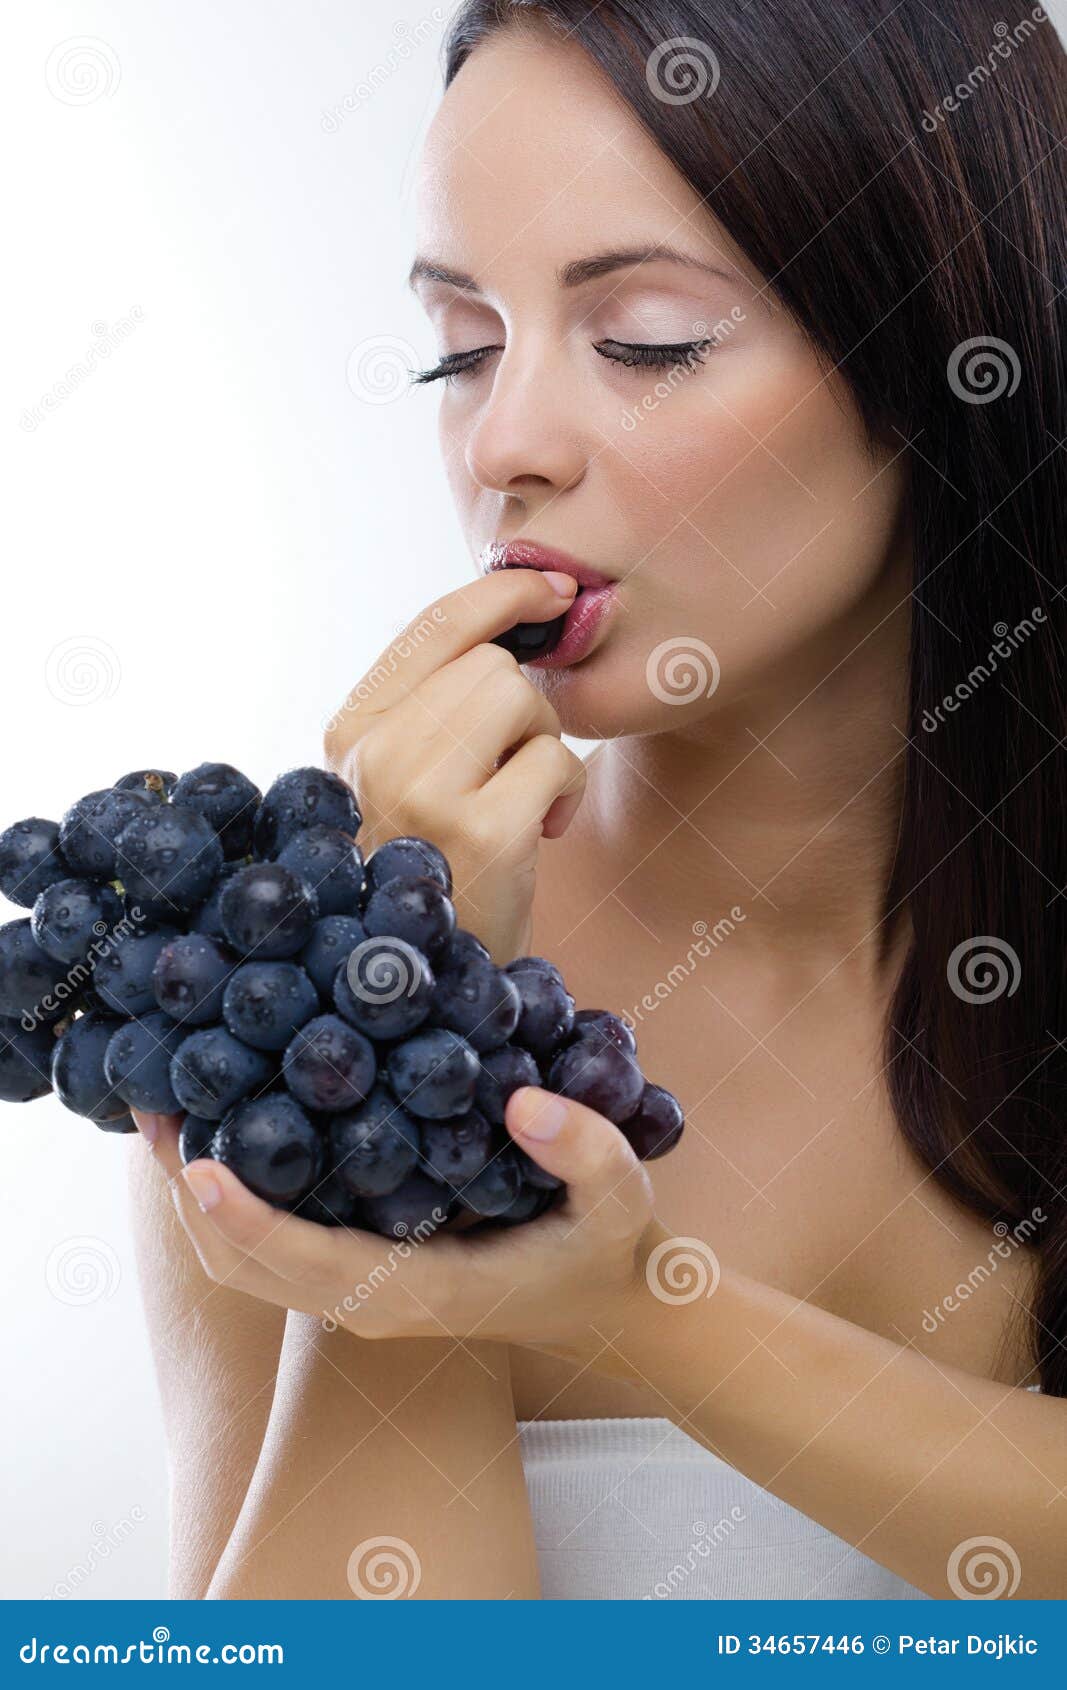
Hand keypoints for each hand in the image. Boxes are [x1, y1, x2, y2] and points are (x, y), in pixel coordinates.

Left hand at [135, 1086, 655, 1358]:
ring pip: (244, 1266)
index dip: (247, 1221)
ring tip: (166, 1113)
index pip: (308, 1265)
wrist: (615, 1301)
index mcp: (420, 1293)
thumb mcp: (624, 1197)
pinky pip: (269, 1247)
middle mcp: (371, 1303)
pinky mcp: (358, 1272)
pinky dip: (229, 1201)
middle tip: (153, 1109)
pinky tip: (224, 1127)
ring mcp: (359, 1294)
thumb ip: (588, 1150)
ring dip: (197, 1201)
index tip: (198, 1164)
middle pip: (245, 1270)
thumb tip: (524, 1101)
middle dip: (191, 1200)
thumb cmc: (613, 1247)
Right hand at [324, 569, 585, 961]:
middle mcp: (373, 754)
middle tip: (514, 770)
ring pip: (521, 697)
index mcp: (350, 733)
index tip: (553, 591)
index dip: (502, 594)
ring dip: (544, 744)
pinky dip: (564, 792)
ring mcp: (422, 791)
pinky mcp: (479, 831)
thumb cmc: (432, 871)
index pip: (432, 625)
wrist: (429, 985)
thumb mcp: (404, 781)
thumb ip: (435, 706)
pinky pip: (556, 759)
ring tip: (521, 801)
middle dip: (525, 708)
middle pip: (490, 664)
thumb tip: (517, 616)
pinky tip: (538, 834)